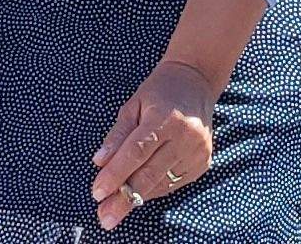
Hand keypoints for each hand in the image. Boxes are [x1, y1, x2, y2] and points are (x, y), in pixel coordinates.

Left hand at [89, 59, 222, 228]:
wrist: (196, 83)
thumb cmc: (159, 92)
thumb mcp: (133, 105)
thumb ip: (117, 136)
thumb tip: (99, 163)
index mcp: (164, 118)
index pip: (135, 152)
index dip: (115, 174)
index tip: (97, 193)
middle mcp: (184, 136)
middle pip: (149, 173)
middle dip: (124, 198)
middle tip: (104, 217)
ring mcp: (197, 151)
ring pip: (162, 182)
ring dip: (138, 198)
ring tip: (115, 211)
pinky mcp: (203, 162)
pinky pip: (174, 183)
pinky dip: (154, 190)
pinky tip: (138, 196)